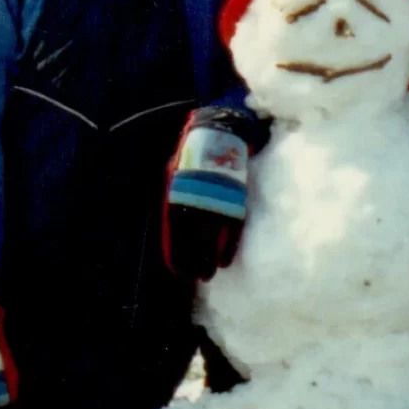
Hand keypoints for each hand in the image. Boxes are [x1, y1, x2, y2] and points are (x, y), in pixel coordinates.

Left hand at [163, 110, 260, 280]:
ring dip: (209, 258)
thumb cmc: (193, 154)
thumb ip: (174, 197)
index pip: (173, 231)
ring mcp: (216, 199)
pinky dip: (228, 246)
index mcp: (176, 193)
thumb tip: (175, 224)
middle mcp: (194, 199)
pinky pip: (231, 228)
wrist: (219, 131)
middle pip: (191, 238)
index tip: (176, 270)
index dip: (174, 252)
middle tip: (196, 278)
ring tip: (208, 274)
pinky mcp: (235, 198)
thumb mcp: (174, 173)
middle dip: (193, 260)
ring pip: (211, 237)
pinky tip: (225, 260)